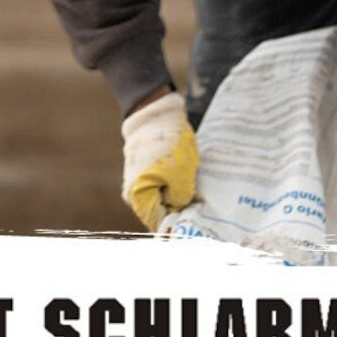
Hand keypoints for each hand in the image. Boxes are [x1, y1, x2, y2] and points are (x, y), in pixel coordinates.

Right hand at [121, 90, 198, 230]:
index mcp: (138, 200)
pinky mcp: (146, 169)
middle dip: (181, 210)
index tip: (199, 222)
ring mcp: (139, 180)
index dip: (181, 225)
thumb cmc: (167, 146)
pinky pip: (163, 184)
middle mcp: (134, 194)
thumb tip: (180, 208)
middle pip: (162, 212)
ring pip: (164, 197)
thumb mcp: (181, 178)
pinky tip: (189, 177)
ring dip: (180, 195)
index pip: (162, 225)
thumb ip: (181, 201)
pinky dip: (176, 182)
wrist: (154, 112)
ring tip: (197, 191)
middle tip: (203, 208)